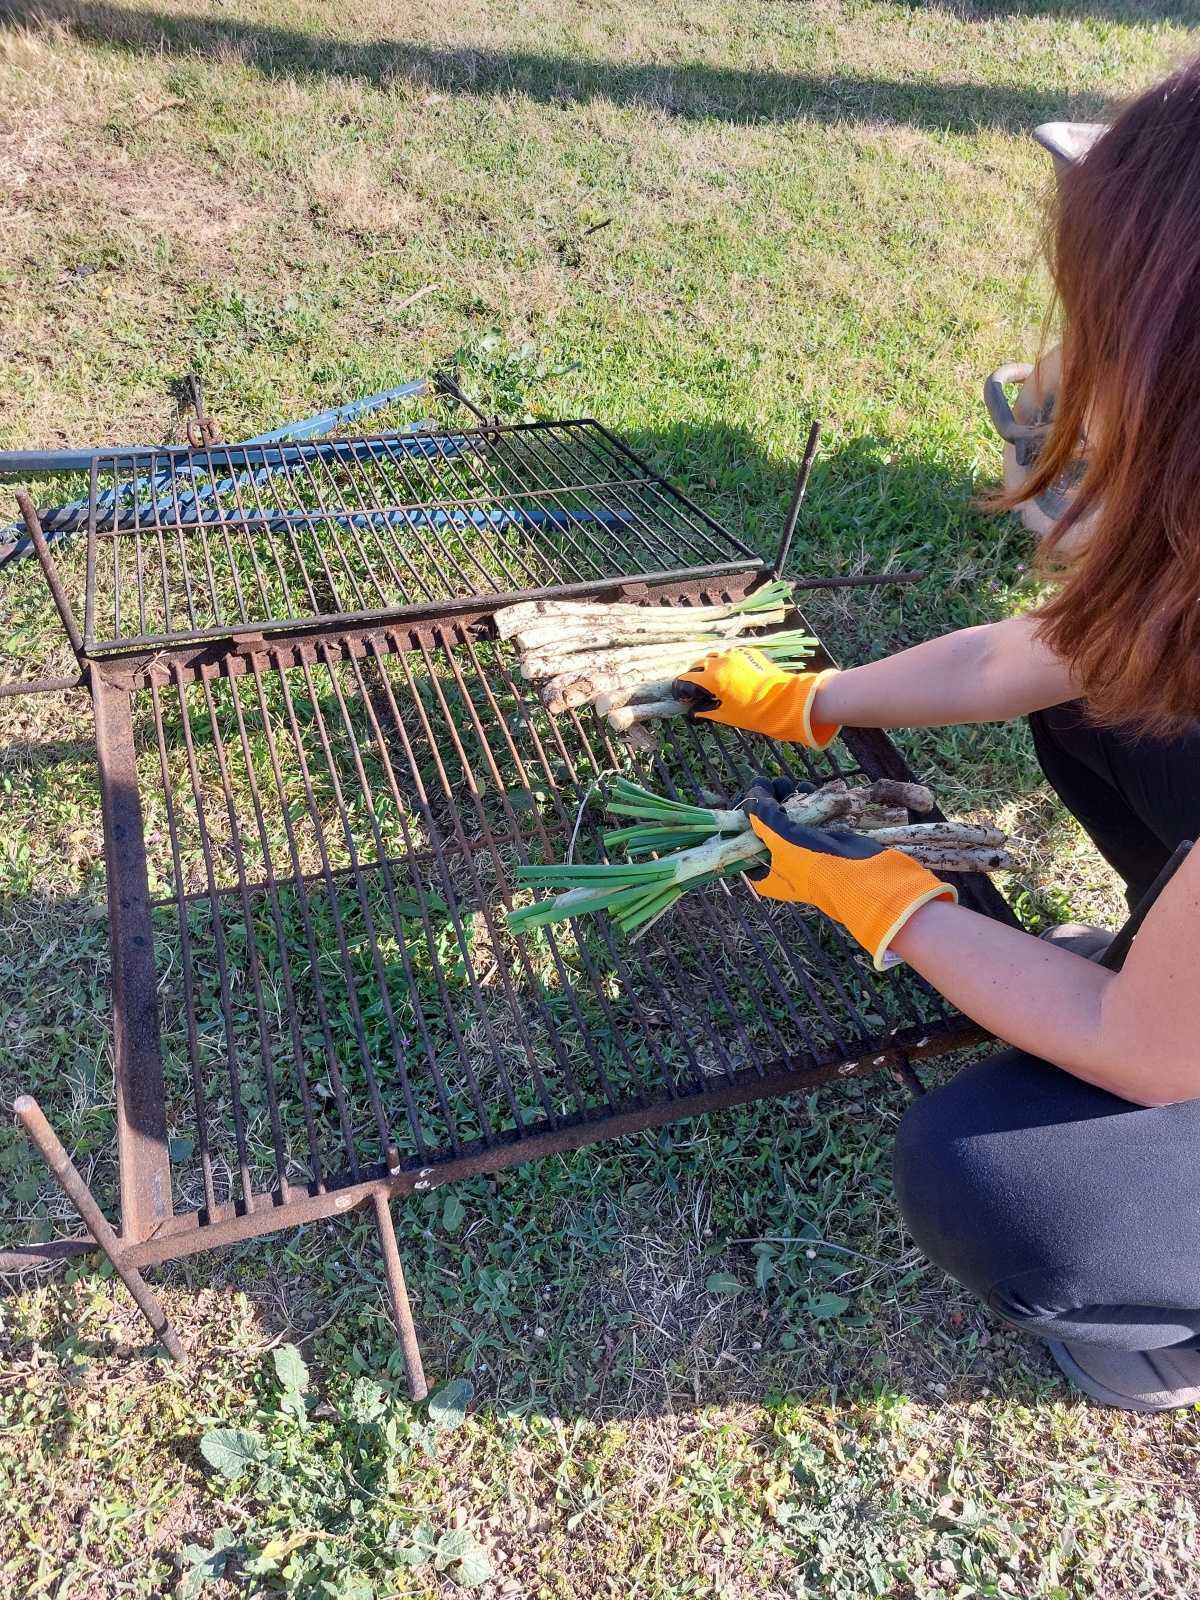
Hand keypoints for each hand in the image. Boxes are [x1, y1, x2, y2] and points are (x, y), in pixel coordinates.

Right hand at [674, 648, 841, 748]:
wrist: (784, 702)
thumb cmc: (754, 712)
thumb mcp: (726, 715)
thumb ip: (707, 710)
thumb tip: (696, 709)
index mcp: (713, 678)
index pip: (688, 677)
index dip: (683, 685)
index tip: (683, 692)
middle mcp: (722, 662)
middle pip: (700, 663)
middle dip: (696, 674)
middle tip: (699, 686)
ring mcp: (737, 655)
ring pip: (716, 656)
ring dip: (712, 665)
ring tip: (716, 677)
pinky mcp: (750, 653)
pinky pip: (732, 654)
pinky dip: (728, 661)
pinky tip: (733, 673)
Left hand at [743, 777, 956, 970]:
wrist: (860, 875)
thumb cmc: (814, 863)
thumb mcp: (781, 840)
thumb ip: (763, 817)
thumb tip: (753, 795)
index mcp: (764, 874)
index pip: (746, 841)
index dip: (748, 815)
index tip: (755, 791)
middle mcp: (780, 865)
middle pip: (767, 826)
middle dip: (771, 802)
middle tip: (777, 783)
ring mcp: (802, 853)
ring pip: (789, 820)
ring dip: (790, 799)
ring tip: (793, 784)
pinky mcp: (821, 842)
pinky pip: (809, 819)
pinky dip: (808, 803)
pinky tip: (808, 789)